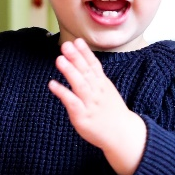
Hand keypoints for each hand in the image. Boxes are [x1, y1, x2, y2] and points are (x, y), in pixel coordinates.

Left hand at [48, 39, 145, 174]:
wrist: (122, 134)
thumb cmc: (111, 111)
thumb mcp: (106, 91)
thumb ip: (95, 77)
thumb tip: (83, 61)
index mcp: (103, 84)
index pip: (94, 65)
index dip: (85, 53)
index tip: (77, 40)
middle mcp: (97, 91)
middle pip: (86, 72)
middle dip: (76, 57)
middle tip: (66, 45)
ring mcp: (90, 104)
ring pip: (80, 85)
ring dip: (70, 71)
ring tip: (59, 59)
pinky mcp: (82, 116)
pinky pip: (72, 102)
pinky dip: (62, 92)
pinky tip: (52, 84)